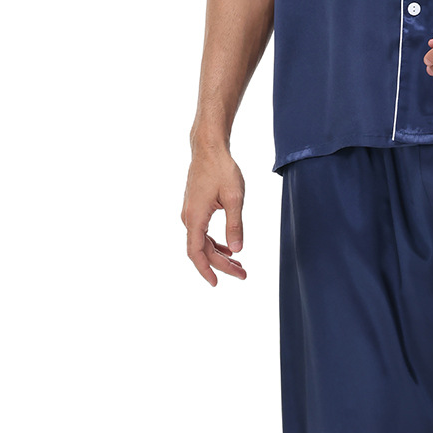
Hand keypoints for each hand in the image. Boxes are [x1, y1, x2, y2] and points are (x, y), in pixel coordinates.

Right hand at [182, 146, 246, 285]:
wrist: (209, 149)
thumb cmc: (222, 169)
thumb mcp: (235, 198)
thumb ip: (235, 225)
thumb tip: (237, 250)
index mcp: (195, 217)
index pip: (197, 253)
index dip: (206, 270)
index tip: (217, 283)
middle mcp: (189, 218)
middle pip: (202, 250)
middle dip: (222, 265)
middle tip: (243, 274)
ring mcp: (190, 213)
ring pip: (203, 242)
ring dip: (219, 255)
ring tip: (239, 264)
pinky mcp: (195, 208)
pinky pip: (203, 233)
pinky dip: (215, 243)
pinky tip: (228, 248)